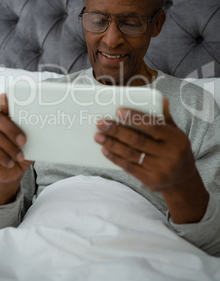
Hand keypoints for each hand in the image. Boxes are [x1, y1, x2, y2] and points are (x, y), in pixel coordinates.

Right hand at [0, 94, 32, 204]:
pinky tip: (10, 162)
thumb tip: (50, 126)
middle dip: (11, 129)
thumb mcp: (33, 143)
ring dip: (9, 147)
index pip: (4, 106)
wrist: (14, 172)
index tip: (6, 97)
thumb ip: (36, 133)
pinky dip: (2, 156)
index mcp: (8, 120)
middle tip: (23, 140)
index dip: (4, 101)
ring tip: (20, 156)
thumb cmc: (24, 153)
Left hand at [95, 98, 208, 222]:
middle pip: (138, 140)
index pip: (154, 125)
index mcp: (175, 139)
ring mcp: (159, 169)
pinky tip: (104, 150)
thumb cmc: (176, 151)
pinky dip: (115, 158)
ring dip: (112, 144)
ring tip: (98, 136)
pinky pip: (128, 167)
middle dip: (117, 130)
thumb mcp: (176, 134)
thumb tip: (161, 99)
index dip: (135, 118)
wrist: (183, 181)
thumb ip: (166, 118)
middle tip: (101, 123)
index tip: (119, 111)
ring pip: (130, 154)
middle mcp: (168, 154)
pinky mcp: (149, 180)